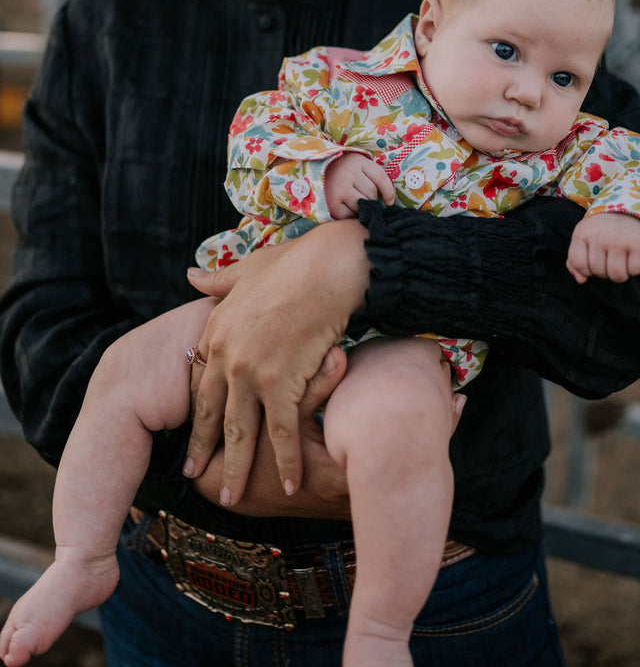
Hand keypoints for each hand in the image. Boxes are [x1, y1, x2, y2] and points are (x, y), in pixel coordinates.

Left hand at [184, 218, 369, 505]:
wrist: (330, 265)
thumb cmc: (296, 263)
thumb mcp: (248, 269)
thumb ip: (217, 281)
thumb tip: (189, 274)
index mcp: (216, 330)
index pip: (201, 382)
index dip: (197, 411)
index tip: (194, 432)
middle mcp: (226, 355)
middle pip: (212, 414)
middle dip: (205, 449)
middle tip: (197, 476)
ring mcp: (251, 371)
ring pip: (241, 432)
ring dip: (238, 469)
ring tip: (232, 497)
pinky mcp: (281, 382)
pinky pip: (282, 432)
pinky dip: (288, 462)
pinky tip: (291, 485)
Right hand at [324, 153, 393, 218]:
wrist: (314, 170)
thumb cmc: (341, 170)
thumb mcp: (357, 165)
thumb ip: (372, 176)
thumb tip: (388, 201)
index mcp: (358, 161)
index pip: (380, 178)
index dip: (388, 192)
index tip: (389, 202)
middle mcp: (348, 173)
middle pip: (372, 194)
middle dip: (371, 199)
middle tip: (363, 198)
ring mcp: (339, 188)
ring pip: (362, 205)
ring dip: (362, 208)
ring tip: (355, 203)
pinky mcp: (331, 202)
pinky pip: (349, 214)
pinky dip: (350, 214)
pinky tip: (347, 208)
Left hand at [566, 212, 639, 283]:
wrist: (629, 211)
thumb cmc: (602, 231)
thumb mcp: (584, 239)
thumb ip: (576, 261)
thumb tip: (581, 280)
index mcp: (582, 233)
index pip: (578, 263)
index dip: (586, 269)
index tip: (593, 261)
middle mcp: (600, 235)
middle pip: (598, 271)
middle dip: (604, 271)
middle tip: (610, 259)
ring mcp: (619, 239)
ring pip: (616, 274)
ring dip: (620, 274)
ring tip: (621, 263)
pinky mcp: (639, 244)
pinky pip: (635, 270)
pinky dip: (635, 269)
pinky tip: (633, 258)